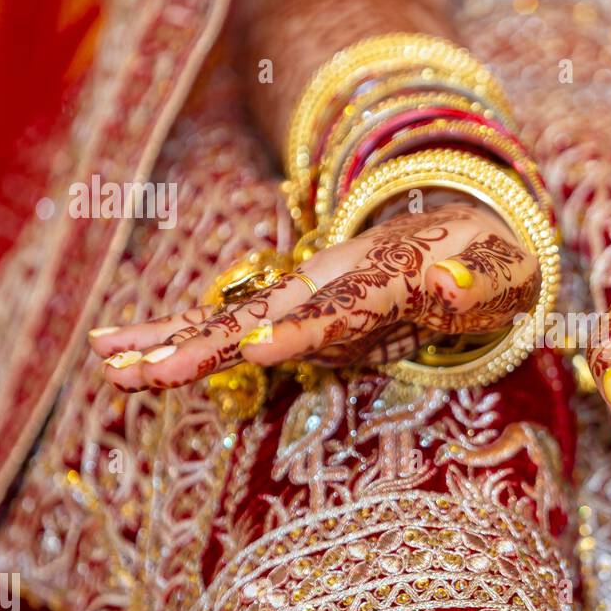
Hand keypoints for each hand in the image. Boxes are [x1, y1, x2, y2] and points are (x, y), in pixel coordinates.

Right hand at [89, 202, 537, 389]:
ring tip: (111, 368)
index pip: (336, 308)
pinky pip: (228, 332)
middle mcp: (327, 282)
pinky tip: (123, 358)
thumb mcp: (499, 273)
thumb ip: (477, 283)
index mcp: (380, 275)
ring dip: (173, 344)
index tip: (255, 351)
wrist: (454, 237)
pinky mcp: (290, 317)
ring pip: (230, 321)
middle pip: (260, 315)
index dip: (297, 330)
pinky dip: (178, 341)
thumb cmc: (485, 264)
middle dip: (205, 344)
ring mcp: (302, 297)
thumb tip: (457, 287)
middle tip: (148, 373)